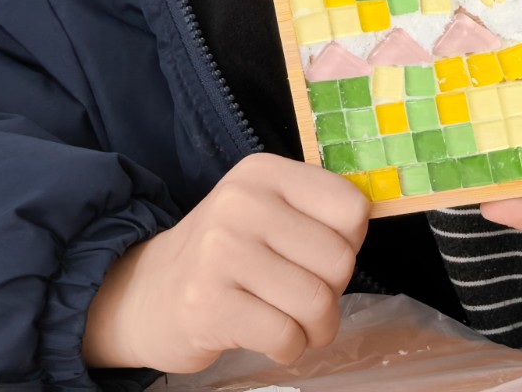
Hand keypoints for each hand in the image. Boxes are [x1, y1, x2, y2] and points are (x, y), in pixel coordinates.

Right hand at [83, 152, 368, 372]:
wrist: (148, 293)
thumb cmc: (226, 255)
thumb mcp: (266, 210)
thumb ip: (316, 211)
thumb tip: (373, 216)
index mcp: (263, 173)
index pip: (351, 208)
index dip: (347, 243)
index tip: (314, 254)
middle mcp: (241, 203)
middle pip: (339, 261)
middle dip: (331, 292)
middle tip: (297, 295)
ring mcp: (221, 252)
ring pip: (317, 304)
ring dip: (314, 328)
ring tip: (288, 321)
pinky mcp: (209, 303)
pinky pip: (286, 337)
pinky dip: (288, 348)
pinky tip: (265, 336)